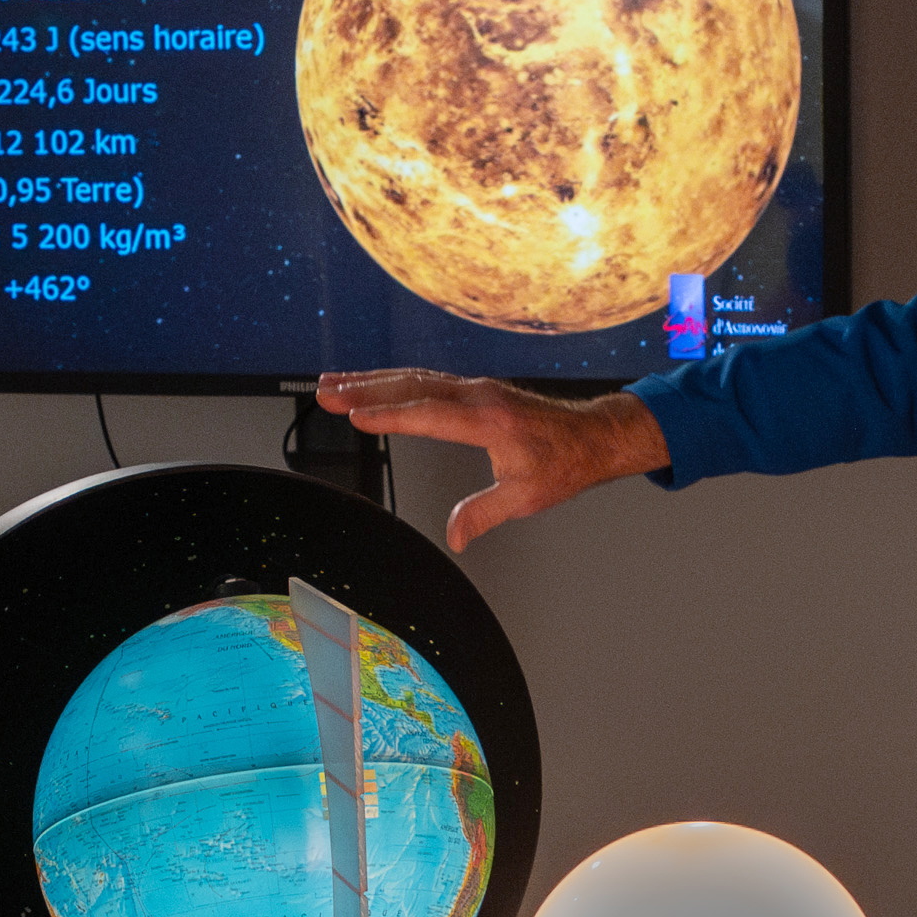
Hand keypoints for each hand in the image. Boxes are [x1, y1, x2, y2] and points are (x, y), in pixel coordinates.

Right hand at [314, 371, 668, 551]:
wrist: (592, 435)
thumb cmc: (564, 462)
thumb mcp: (526, 497)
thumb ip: (484, 513)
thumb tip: (455, 537)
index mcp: (488, 419)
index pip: (428, 414)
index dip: (389, 415)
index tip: (355, 416)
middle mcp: (478, 395)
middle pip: (411, 387)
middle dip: (363, 389)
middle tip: (324, 392)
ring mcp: (475, 388)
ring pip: (414, 379)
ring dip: (370, 379)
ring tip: (332, 382)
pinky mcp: (473, 389)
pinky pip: (425, 380)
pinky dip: (392, 380)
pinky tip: (371, 383)